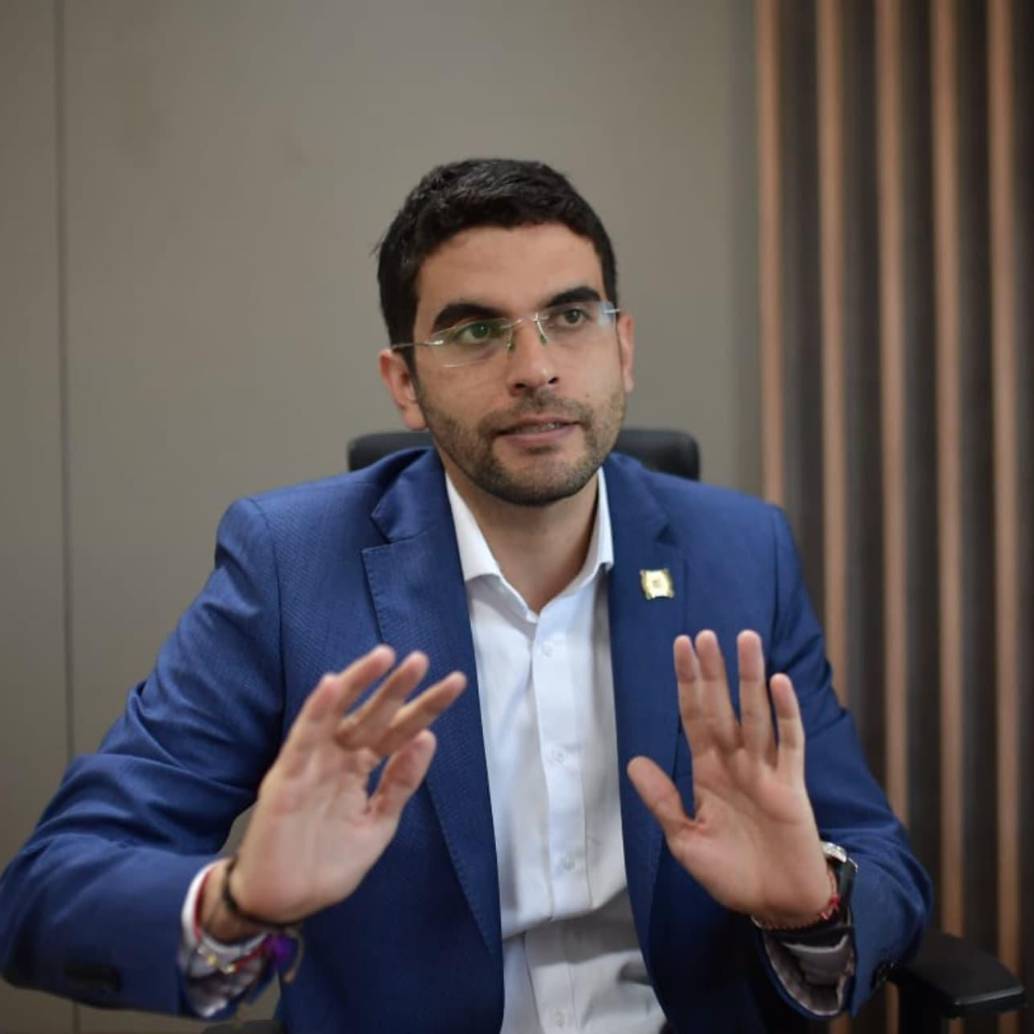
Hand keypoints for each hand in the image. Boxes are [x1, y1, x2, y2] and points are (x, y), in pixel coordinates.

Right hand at [202, 645, 464, 939]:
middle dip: (396, 688)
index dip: (425, 707)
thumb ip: (400, 784)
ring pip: (337, 714)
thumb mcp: (377, 825)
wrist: (283, 903)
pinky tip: (333, 685)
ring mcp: (311, 764)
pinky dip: (317, 711)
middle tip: (420, 659)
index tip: (455, 682)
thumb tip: (427, 738)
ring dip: (358, 683)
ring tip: (383, 657)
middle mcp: (337, 758)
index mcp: (360, 768)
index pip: (398, 731)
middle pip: (372, 715)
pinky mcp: (286, 777)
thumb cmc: (326, 864)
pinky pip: (303, 739)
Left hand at [627, 630, 829, 926]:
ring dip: (750, 678)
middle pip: (722, 706)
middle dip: (713, 671)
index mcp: (707, 771)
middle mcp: (735, 762)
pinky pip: (790, 742)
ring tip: (746, 640)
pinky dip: (786, 713)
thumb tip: (633, 761)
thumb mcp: (685, 840)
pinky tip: (780, 684)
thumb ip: (662, 801)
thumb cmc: (731, 873)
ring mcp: (765, 770)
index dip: (687, 683)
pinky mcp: (791, 785)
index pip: (694, 716)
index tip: (680, 646)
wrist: (775, 905)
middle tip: (705, 633)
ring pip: (756, 714)